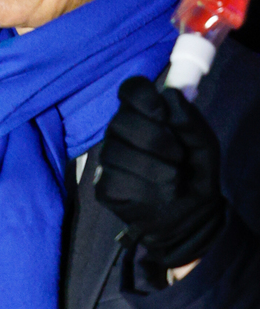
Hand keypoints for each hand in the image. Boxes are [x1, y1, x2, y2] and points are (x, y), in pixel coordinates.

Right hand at [95, 76, 225, 270]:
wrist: (194, 218)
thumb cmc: (195, 175)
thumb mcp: (204, 146)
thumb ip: (190, 121)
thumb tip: (171, 94)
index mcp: (144, 115)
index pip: (131, 89)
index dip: (143, 97)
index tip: (162, 113)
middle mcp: (120, 132)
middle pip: (121, 120)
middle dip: (155, 140)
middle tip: (176, 156)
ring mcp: (109, 159)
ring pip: (117, 152)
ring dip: (154, 169)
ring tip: (173, 181)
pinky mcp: (104, 187)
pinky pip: (115, 179)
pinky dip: (144, 190)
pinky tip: (157, 195)